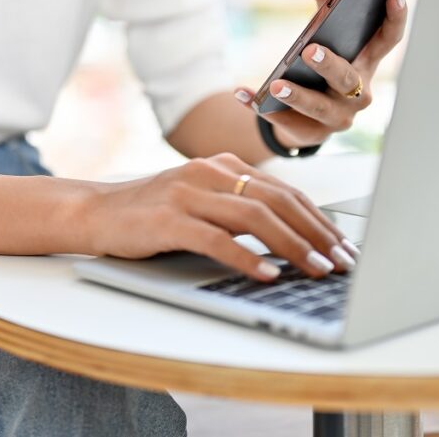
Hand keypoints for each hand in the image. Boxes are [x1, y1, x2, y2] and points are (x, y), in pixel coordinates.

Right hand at [82, 152, 359, 279]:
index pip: (285, 191)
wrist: (95, 212)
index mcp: (223, 165)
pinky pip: (215, 238)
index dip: (319, 219)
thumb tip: (293, 236)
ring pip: (254, 216)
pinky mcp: (168, 219)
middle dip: (316, 233)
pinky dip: (246, 257)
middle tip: (342, 261)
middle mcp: (210, 172)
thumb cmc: (152, 213)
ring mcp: (188, 193)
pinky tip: (267, 274)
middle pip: (278, 201)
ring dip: (292, 245)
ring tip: (316, 269)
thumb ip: (238, 207)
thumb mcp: (201, 200)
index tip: (343, 245)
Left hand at [235, 0, 407, 149]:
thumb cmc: (324, 70)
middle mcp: (359, 93)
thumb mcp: (326, 39)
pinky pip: (286, 122)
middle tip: (309, 50)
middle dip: (330, 65)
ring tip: (275, 84)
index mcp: (367, 63)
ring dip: (297, 95)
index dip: (395, 18)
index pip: (389, 40)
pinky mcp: (313, 133)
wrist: (310, 118)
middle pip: (348, 79)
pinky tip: (242, 93)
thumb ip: (324, 11)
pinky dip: (262, 107)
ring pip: (319, 107)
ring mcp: (339, 116)